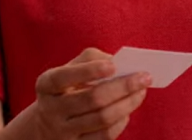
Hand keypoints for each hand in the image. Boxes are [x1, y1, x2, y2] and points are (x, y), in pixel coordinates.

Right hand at [27, 48, 149, 138]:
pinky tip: (128, 110)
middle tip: (144, 77)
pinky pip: (104, 136)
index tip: (114, 65)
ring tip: (141, 91)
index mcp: (46, 85)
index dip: (89, 71)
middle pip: (92, 99)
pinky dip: (121, 122)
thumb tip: (117, 62)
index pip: (64, 77)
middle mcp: (51, 110)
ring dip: (127, 103)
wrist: (48, 125)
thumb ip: (90, 59)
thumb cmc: (66, 89)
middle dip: (122, 87)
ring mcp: (62, 132)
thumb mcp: (69, 70)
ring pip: (102, 118)